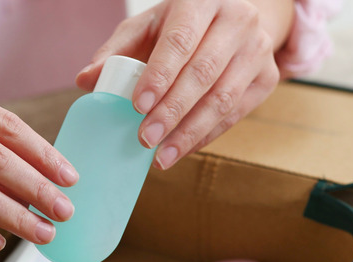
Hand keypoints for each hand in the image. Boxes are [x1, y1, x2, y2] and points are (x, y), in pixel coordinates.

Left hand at [76, 0, 285, 169]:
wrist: (235, 18)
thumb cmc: (182, 25)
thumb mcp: (147, 27)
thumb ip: (116, 52)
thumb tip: (84, 81)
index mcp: (202, 1)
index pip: (180, 41)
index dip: (159, 76)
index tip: (138, 106)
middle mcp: (237, 20)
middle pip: (203, 73)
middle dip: (172, 112)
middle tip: (144, 139)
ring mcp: (257, 49)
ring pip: (223, 99)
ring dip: (189, 132)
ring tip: (161, 156)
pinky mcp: (268, 78)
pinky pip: (235, 114)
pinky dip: (206, 136)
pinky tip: (181, 150)